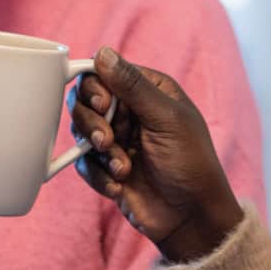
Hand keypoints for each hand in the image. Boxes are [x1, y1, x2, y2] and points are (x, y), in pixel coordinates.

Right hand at [71, 47, 242, 263]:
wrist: (190, 217)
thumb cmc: (190, 163)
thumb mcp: (166, 118)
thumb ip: (132, 85)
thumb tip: (103, 52)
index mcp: (148, 91)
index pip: (104, 74)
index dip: (95, 87)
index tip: (102, 105)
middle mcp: (129, 112)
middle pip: (84, 101)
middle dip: (91, 122)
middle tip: (107, 141)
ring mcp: (116, 140)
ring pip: (80, 132)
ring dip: (98, 152)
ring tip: (122, 167)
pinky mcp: (106, 168)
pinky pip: (83, 163)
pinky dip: (98, 175)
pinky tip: (120, 185)